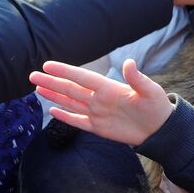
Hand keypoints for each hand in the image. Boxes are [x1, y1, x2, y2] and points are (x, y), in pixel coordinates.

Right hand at [30, 58, 173, 146]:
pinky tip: (52, 111)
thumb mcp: (150, 91)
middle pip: (69, 89)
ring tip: (37, 88)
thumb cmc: (157, 107)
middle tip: (32, 75)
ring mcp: (97, 113)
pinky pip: (77, 121)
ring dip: (54, 96)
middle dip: (51, 82)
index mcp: (108, 87)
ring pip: (70, 103)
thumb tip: (129, 63)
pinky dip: (65, 117)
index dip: (64, 71)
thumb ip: (137, 78)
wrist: (161, 129)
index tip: (47, 65)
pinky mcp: (98, 128)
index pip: (81, 77)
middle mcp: (98, 99)